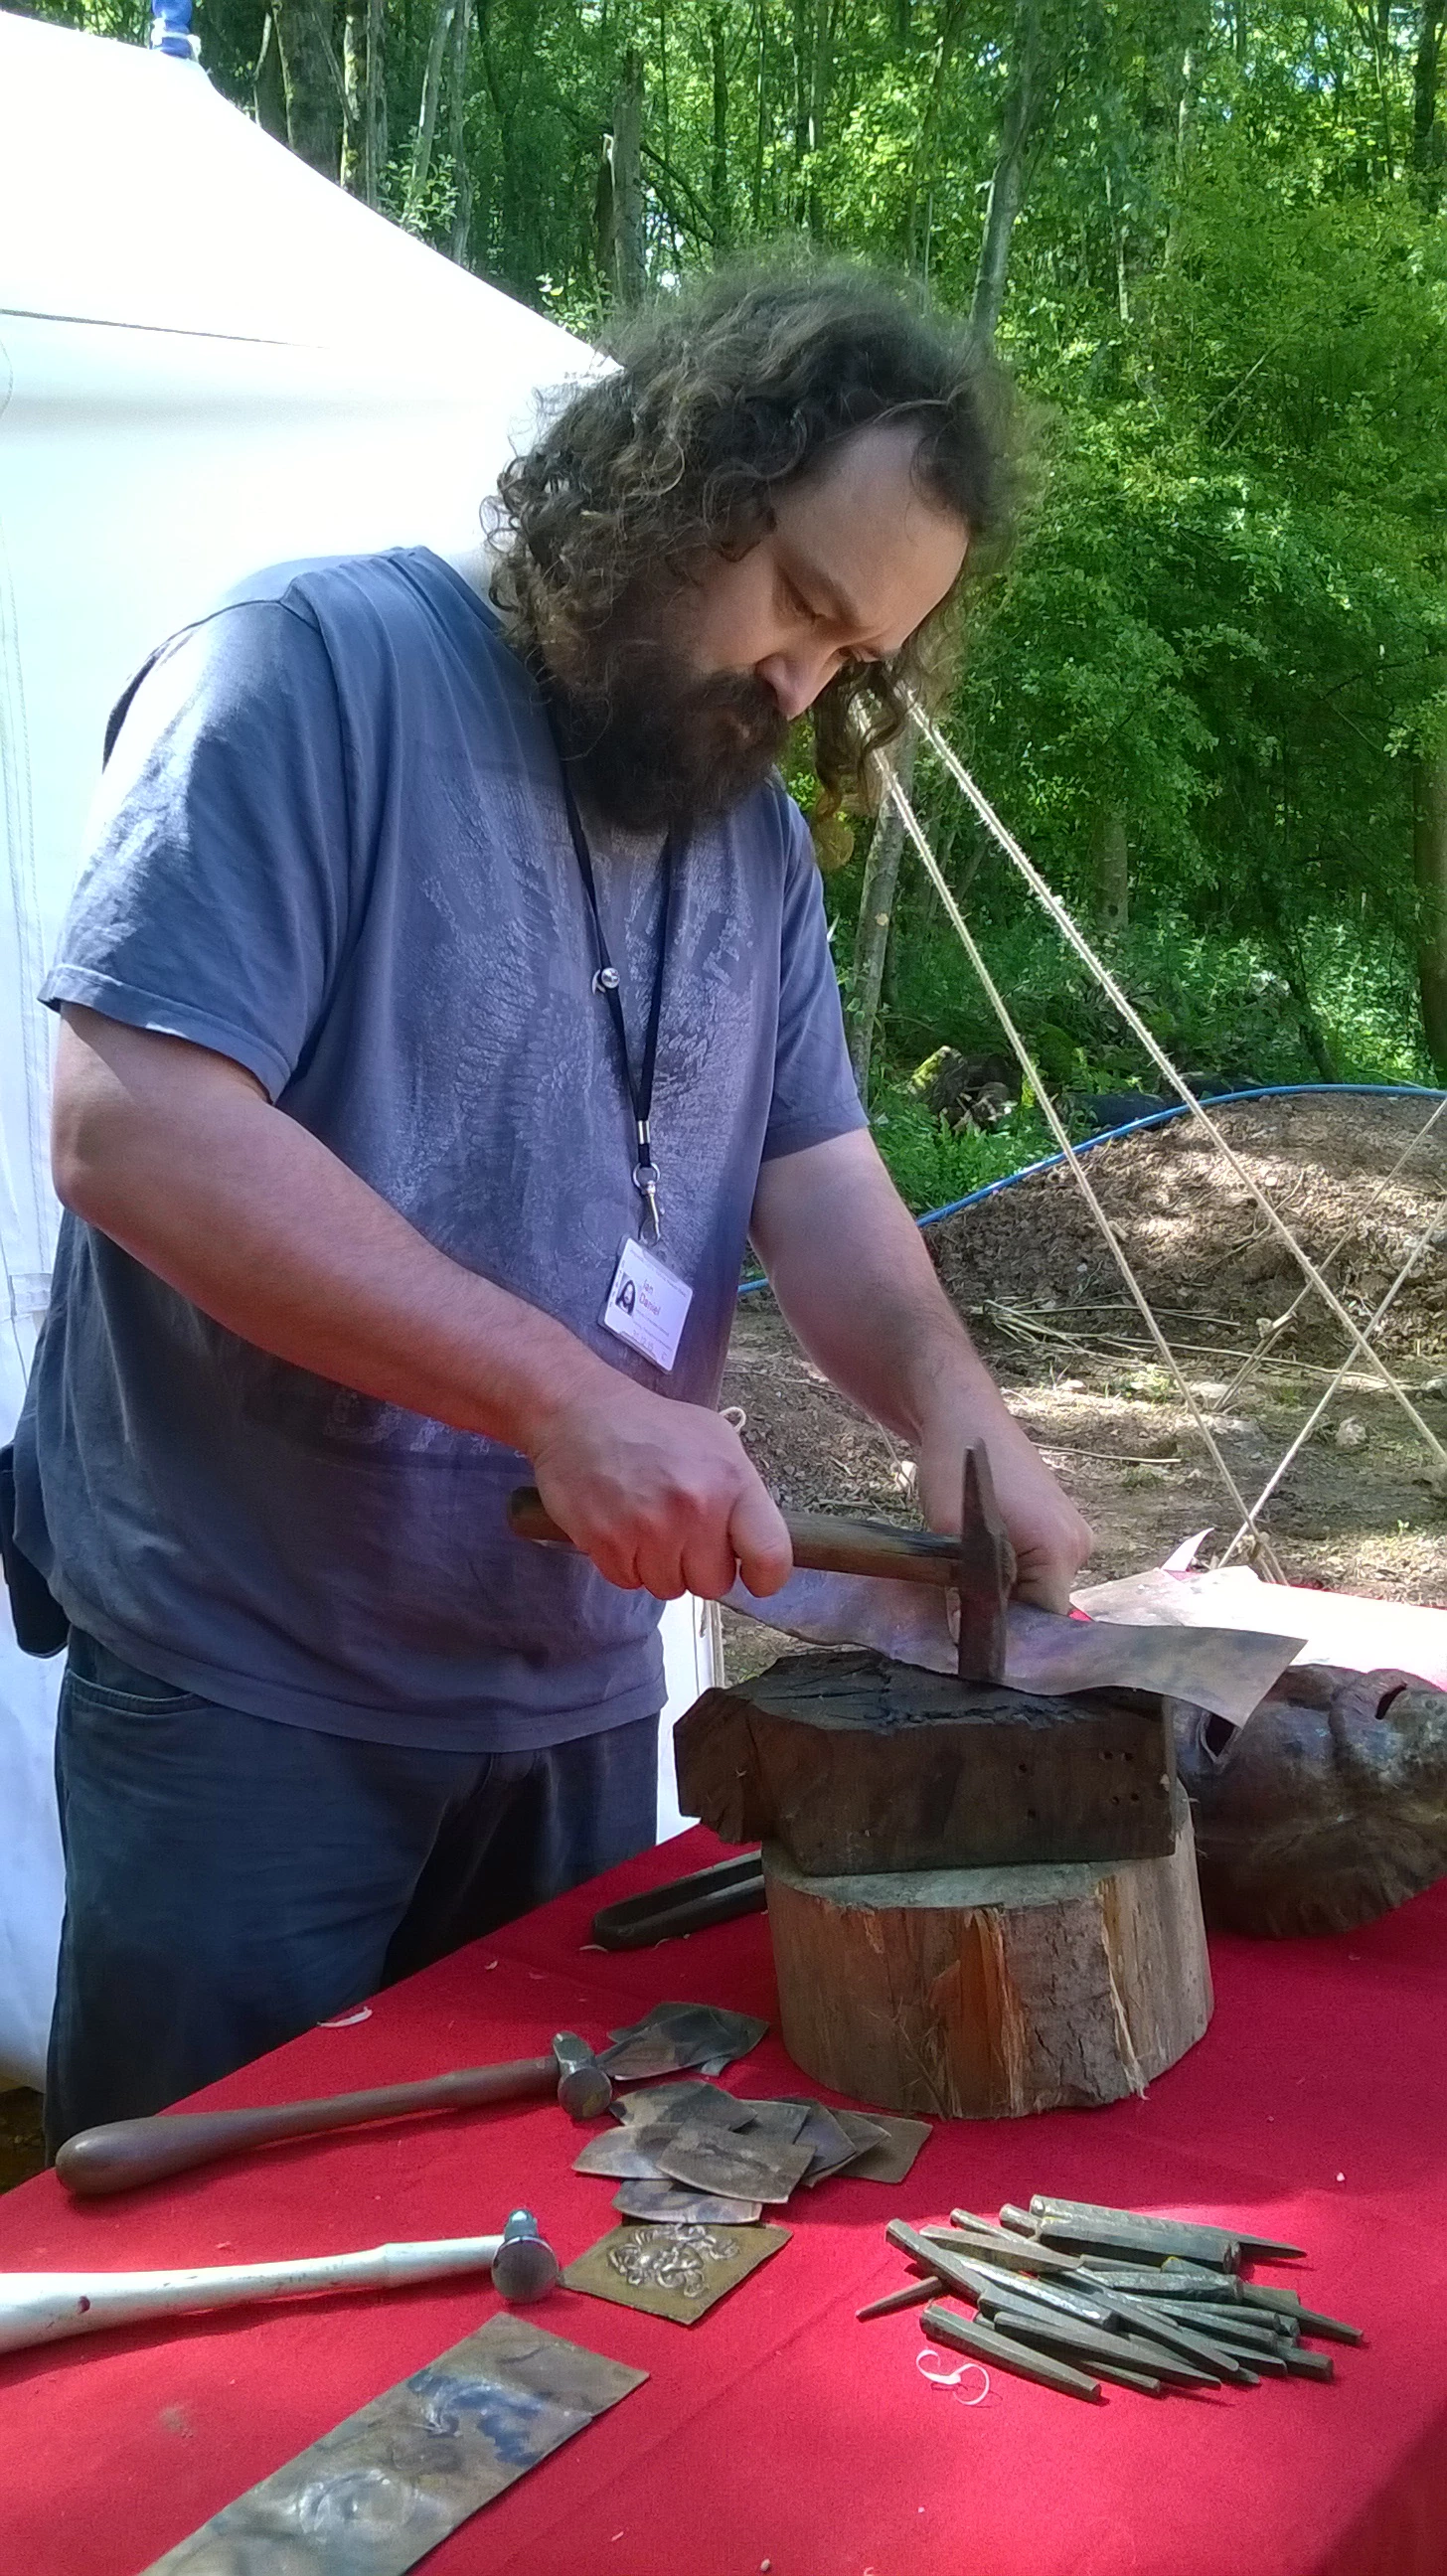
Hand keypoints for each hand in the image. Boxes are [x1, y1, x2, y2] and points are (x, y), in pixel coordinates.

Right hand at [528, 1371, 792, 1601]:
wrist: (579, 1412)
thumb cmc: (652, 1427)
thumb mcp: (715, 1440)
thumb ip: (741, 1495)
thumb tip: (753, 1547)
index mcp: (730, 1480)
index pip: (770, 1556)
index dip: (764, 1577)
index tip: (753, 1576)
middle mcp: (694, 1507)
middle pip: (713, 1584)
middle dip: (699, 1566)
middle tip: (681, 1533)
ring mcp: (649, 1528)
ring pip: (670, 1588)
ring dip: (659, 1566)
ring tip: (646, 1524)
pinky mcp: (607, 1543)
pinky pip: (629, 1581)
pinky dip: (625, 1563)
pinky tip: (620, 1527)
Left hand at [915, 1411, 1092, 1614]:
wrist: (962, 1417)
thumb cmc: (958, 1469)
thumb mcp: (951, 1533)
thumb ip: (963, 1591)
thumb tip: (962, 1638)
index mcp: (1062, 1550)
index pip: (1043, 1620)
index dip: (1007, 1634)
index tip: (971, 1632)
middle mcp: (1078, 1546)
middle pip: (1042, 1606)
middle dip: (1004, 1611)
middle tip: (960, 1603)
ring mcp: (1072, 1535)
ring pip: (1037, 1587)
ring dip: (1004, 1589)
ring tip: (967, 1573)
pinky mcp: (1058, 1527)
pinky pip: (1037, 1567)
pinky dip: (1010, 1570)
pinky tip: (982, 1558)